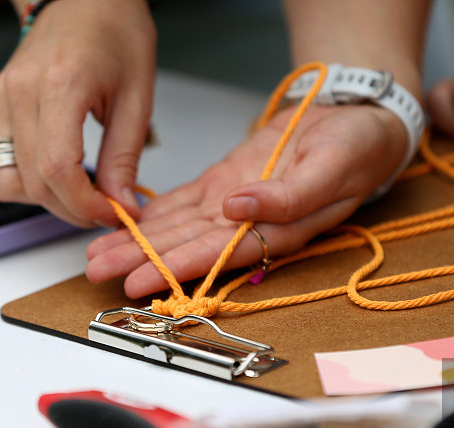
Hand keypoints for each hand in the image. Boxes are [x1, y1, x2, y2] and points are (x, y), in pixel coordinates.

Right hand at [0, 0, 155, 226]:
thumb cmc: (115, 34)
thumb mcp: (137, 98)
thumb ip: (124, 157)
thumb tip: (121, 204)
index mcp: (59, 86)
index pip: (55, 170)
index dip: (85, 205)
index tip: (112, 214)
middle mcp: (18, 93)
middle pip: (30, 182)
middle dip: (71, 210)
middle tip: (104, 209)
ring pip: (1, 179)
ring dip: (40, 200)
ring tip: (77, 192)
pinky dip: (13, 181)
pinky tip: (45, 176)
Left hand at [85, 104, 405, 298]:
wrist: (356, 121)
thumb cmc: (355, 149)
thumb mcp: (332, 168)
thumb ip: (291, 197)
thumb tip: (238, 209)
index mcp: (278, 230)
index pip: (219, 255)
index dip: (177, 268)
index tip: (137, 279)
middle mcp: (250, 225)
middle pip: (188, 248)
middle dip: (141, 260)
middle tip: (96, 271)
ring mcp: (234, 204)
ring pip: (178, 228)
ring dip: (138, 242)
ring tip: (97, 254)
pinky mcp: (225, 182)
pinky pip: (184, 202)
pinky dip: (154, 215)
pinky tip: (124, 225)